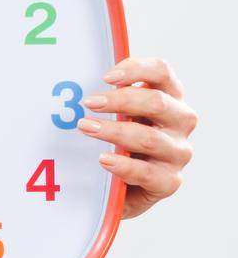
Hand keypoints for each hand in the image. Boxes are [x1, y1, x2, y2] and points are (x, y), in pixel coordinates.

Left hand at [77, 56, 196, 219]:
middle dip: (120, 101)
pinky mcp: (169, 181)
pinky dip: (124, 165)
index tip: (106, 78)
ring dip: (114, 131)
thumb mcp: (118, 115)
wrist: (124, 188)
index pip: (162, 72)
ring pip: (149, 138)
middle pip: (157, 102)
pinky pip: (147, 172)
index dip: (136, 69)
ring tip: (86, 128)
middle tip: (89, 103)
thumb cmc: (120, 142)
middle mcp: (180, 122)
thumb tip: (78, 82)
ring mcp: (177, 153)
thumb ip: (111, 99)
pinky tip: (104, 159)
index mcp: (170, 97)